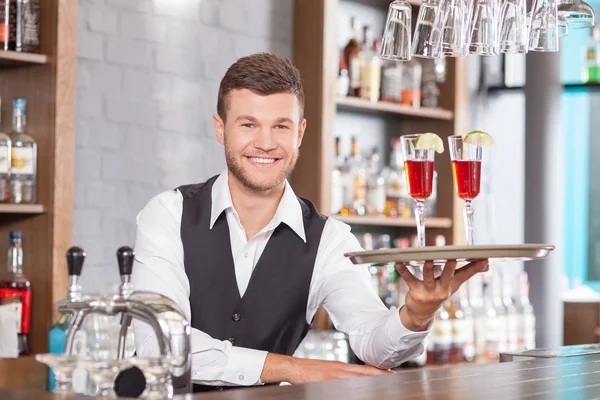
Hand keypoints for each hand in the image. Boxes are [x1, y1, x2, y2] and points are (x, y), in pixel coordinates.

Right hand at [260, 353, 393, 384]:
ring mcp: (334, 375)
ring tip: (383, 381)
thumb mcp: (328, 372)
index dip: (378, 372)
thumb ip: (341, 376)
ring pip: (357, 377)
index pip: (364, 370)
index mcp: (341, 368)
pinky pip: (343, 384)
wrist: (294, 368)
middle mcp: (340, 369)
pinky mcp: (327, 379)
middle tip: (393, 377)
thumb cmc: (310, 371)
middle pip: (364, 372)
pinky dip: (353, 386)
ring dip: (370, 379)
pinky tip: (360, 388)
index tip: (391, 374)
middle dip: (379, 375)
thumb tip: (351, 382)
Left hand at [396, 260, 488, 330]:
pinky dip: (403, 271)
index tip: (484, 259)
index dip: (475, 267)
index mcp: (452, 285)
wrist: (421, 313)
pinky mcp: (415, 291)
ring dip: (428, 269)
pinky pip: (409, 279)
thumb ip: (468, 272)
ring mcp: (428, 291)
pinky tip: (399, 263)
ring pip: (428, 277)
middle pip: (447, 276)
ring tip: (429, 260)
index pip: (465, 274)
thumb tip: (487, 264)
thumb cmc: (439, 292)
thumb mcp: (454, 284)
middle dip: (450, 267)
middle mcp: (442, 289)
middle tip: (453, 258)